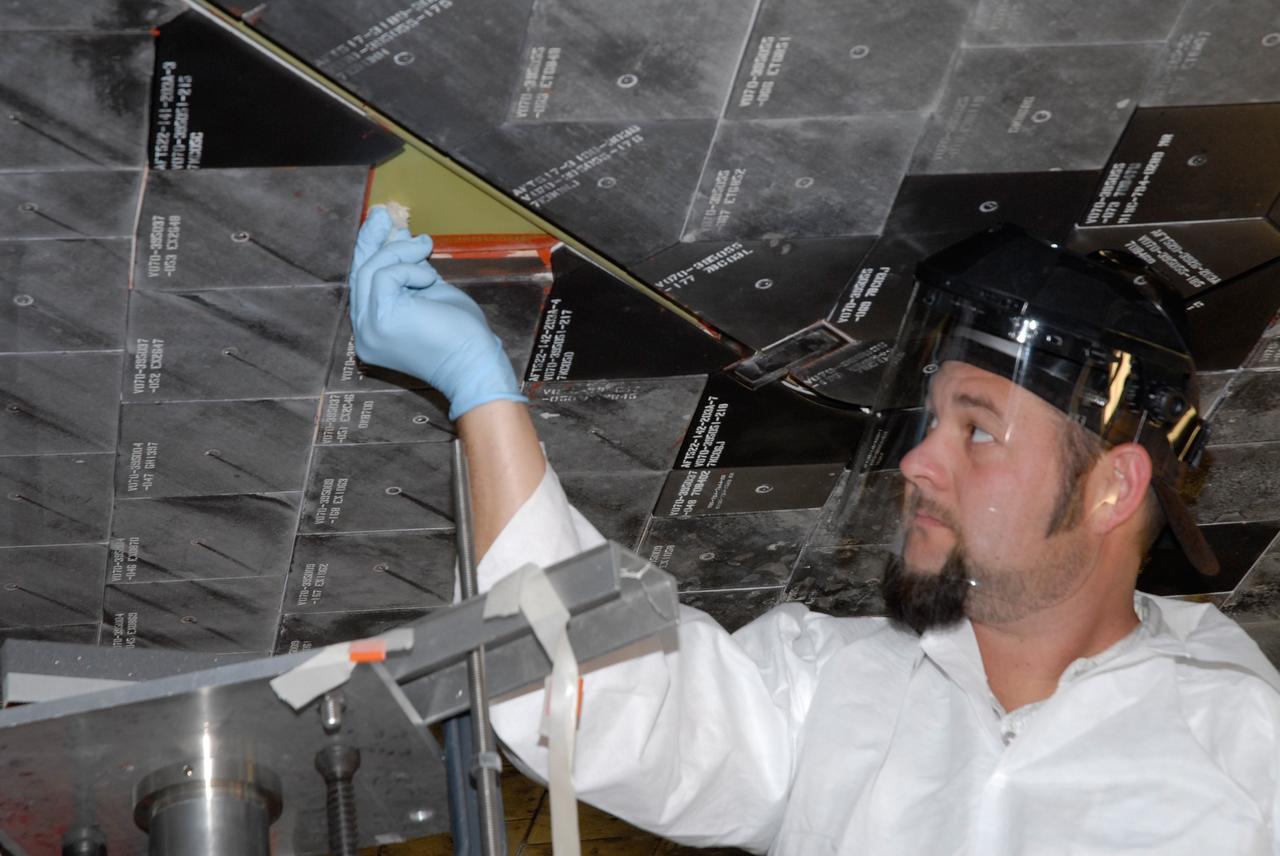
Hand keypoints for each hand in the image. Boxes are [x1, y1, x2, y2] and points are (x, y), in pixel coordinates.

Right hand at [348, 206, 526, 419]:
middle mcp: (364, 333)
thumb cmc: (460, 334)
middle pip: (360, 274)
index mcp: (373, 330)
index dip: (369, 251)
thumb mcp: (429, 292)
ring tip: (426, 249)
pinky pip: (386, 275)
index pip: (364, 284)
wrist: (475, 362)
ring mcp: (369, 329)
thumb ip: (410, 270)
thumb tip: (399, 235)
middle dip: (374, 241)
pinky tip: (430, 279)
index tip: (382, 225)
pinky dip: (411, 269)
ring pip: (371, 271)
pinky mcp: (381, 320)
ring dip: (402, 255)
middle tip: (386, 215)